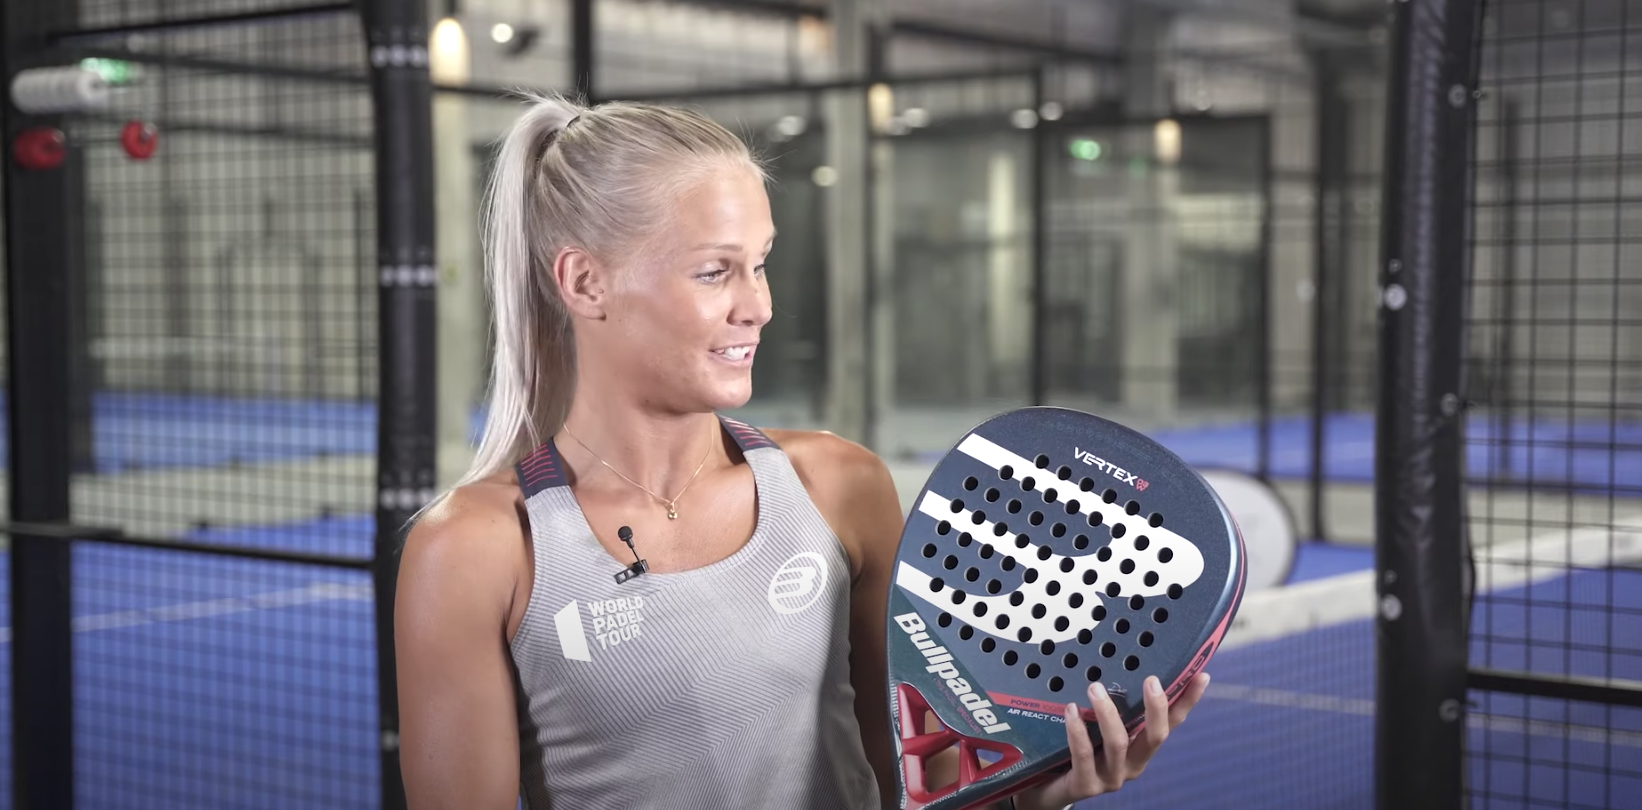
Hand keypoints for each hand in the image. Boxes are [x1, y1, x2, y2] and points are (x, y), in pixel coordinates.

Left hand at [1009, 672, 1210, 809]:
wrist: (1049, 788)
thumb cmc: (1078, 751)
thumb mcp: (1100, 726)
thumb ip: (1115, 705)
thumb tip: (1121, 661)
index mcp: (1141, 748)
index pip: (1172, 723)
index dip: (1187, 701)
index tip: (1201, 675)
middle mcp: (1132, 765)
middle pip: (1155, 737)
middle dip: (1156, 708)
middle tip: (1151, 680)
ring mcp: (1110, 778)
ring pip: (1118, 744)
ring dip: (1108, 714)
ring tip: (1095, 688)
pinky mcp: (1085, 786)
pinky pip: (1084, 756)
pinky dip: (1078, 731)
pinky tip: (1071, 711)